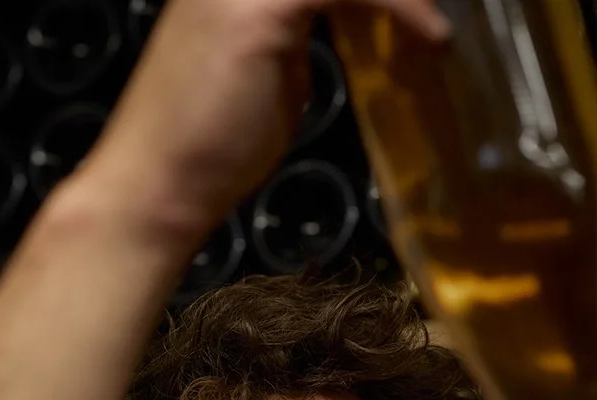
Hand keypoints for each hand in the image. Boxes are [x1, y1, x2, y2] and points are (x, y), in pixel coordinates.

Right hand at [64, 0, 449, 251]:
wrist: (157, 184)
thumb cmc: (207, 145)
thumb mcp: (269, 72)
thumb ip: (303, 41)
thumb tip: (349, 32)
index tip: (418, 9)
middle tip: (432, 13)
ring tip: (438, 20)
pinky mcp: (262, 9)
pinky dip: (401, 5)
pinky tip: (432, 35)